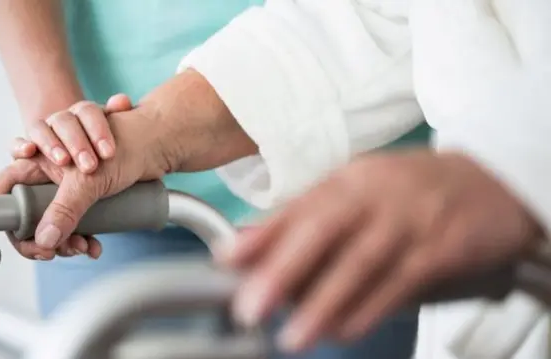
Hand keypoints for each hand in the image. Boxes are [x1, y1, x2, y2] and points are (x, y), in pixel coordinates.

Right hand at [0, 105, 171, 259]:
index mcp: (38, 158)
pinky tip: (95, 246)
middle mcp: (48, 174)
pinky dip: (82, 237)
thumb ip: (66, 207)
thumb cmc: (123, 143)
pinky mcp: (86, 200)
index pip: (3, 185)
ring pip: (52, 224)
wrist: (159, 144)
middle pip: (28, 214)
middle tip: (59, 249)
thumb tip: (46, 240)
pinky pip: (74, 226)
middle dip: (42, 235)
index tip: (16, 231)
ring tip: (85, 247)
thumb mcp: (89, 178)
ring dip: (65, 240)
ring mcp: (67, 188)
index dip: (1, 208)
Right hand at [21, 94, 131, 172]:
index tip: (109, 153)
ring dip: (51, 144)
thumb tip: (122, 100)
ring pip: (40, 130)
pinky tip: (28, 151)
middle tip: (90, 166)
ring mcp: (43, 134)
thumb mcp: (111, 135)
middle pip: (65, 122)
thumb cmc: (101, 148)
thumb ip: (116, 116)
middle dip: (78, 143)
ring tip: (63, 160)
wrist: (84, 160)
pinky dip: (19, 146)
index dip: (98, 130)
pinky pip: (16, 145)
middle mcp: (61, 121)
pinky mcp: (27, 150)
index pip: (88, 112)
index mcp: (84, 114)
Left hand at [216, 150, 541, 352]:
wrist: (489, 179)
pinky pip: (400, 281)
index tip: (226, 262)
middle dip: (282, 270)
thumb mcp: (357, 190)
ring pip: (360, 261)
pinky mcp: (441, 247)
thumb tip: (248, 243)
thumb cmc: (411, 190)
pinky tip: (345, 329)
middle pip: (323, 229)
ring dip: (323, 301)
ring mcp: (409, 220)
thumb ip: (304, 216)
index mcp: (348, 180)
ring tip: (293, 334)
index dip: (260, 236)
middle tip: (251, 307)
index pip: (298, 208)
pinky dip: (370, 308)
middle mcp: (374, 195)